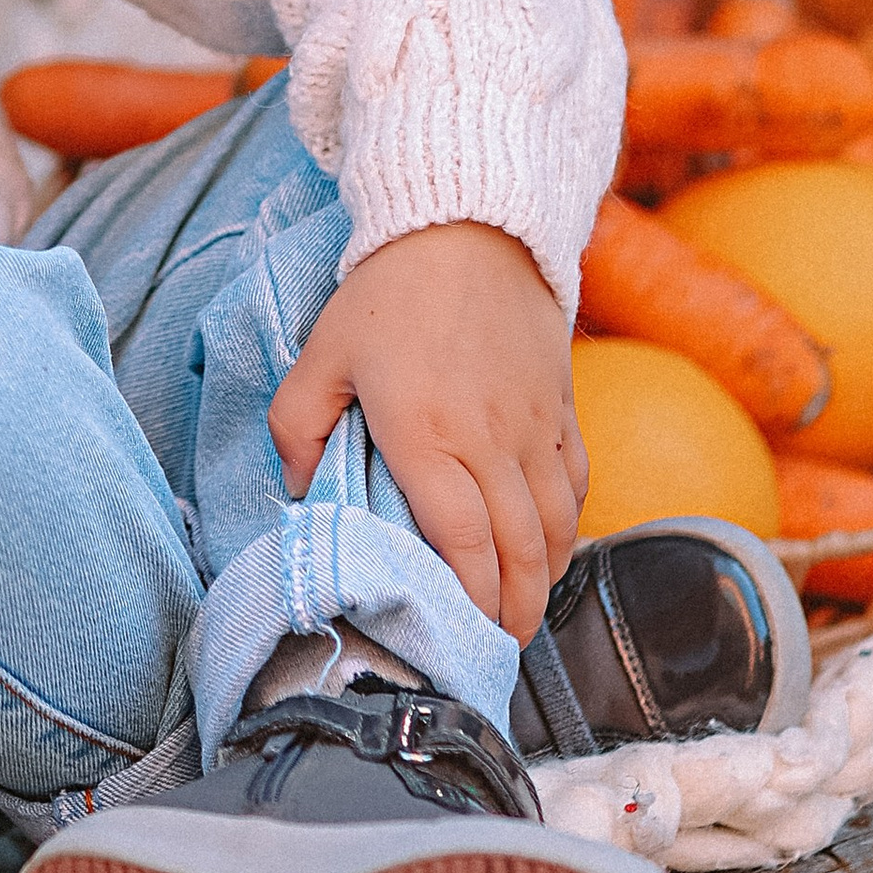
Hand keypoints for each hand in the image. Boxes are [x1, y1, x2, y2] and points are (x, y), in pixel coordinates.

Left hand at [268, 223, 587, 643]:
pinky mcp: (562, 406)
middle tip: (496, 649)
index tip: (463, 637)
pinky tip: (550, 547)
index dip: (469, 599)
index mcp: (427, 434)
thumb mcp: (320, 354)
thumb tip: (300, 494)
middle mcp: (491, 440)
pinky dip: (569, 526)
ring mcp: (536, 425)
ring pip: (557, 524)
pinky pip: (576, 481)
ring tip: (523, 614)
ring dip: (546, 579)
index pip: (461, 542)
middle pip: (519, 550)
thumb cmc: (386, 293)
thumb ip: (296, 427)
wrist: (465, 223)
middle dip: (513, 611)